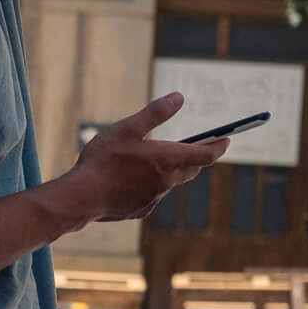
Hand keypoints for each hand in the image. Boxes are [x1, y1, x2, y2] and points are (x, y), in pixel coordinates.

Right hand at [42, 93, 227, 230]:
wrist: (81, 197)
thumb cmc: (104, 159)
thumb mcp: (128, 128)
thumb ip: (156, 113)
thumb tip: (179, 97)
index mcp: (168, 159)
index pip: (205, 154)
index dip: (218, 146)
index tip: (226, 139)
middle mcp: (167, 181)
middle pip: (190, 170)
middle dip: (194, 158)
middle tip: (191, 147)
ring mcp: (154, 199)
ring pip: (169, 183)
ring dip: (166, 172)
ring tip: (145, 162)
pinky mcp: (140, 210)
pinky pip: (151, 196)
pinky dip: (147, 186)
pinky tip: (127, 181)